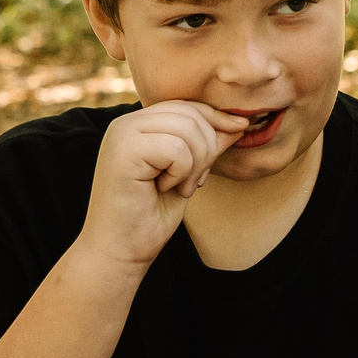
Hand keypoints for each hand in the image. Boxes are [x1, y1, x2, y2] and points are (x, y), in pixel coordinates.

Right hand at [72, 100, 250, 269]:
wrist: (119, 251)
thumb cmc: (149, 217)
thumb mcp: (186, 174)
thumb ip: (205, 146)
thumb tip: (238, 122)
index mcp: (137, 125)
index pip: (186, 106)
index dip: (216, 120)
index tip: (235, 137)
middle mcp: (125, 124)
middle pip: (189, 114)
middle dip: (208, 148)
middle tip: (195, 182)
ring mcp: (121, 136)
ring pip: (186, 129)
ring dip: (196, 163)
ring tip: (181, 188)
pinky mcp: (123, 153)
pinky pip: (176, 148)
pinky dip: (181, 172)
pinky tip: (165, 189)